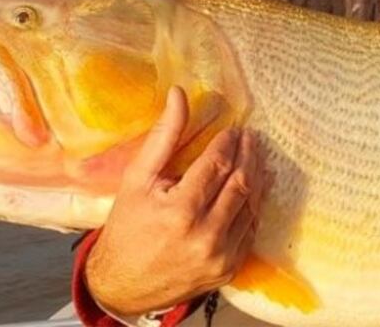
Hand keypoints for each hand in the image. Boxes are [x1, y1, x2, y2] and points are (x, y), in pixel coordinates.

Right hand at [86, 86, 267, 315]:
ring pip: (251, 206)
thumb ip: (163, 136)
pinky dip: (253, 206)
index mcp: (180, 211)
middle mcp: (205, 236)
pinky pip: (250, 231)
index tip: (234, 129)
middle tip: (251, 136)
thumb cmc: (127, 227)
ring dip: (256, 177)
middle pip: (241, 183)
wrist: (122, 285)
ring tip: (256, 156)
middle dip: (249, 154)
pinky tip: (253, 188)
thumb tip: (178, 94)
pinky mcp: (229, 270)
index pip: (217, 165)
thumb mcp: (137, 179)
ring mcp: (220, 256)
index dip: (229, 143)